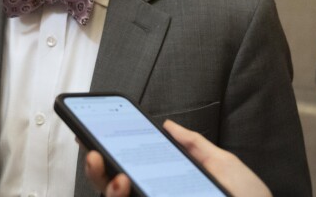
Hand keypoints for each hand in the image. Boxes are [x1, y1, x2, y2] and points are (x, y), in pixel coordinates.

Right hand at [83, 120, 271, 196]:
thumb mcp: (224, 166)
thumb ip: (195, 146)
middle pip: (113, 191)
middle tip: (95, 154)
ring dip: (108, 189)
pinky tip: (126, 188)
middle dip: (96, 172)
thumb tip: (168, 125)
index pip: (129, 174)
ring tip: (119, 177)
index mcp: (166, 186)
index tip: (91, 137)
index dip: (106, 158)